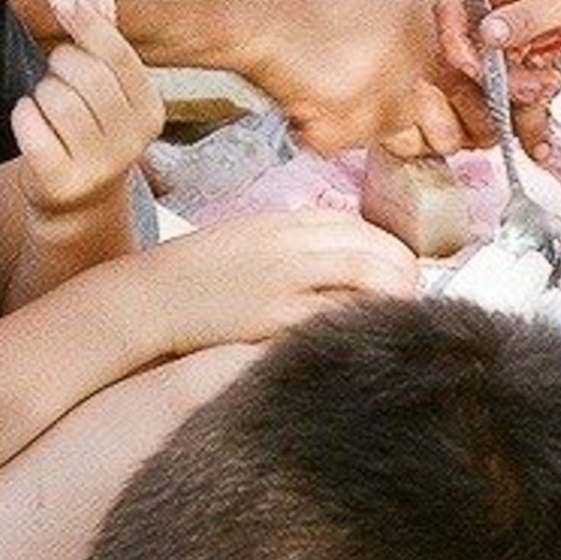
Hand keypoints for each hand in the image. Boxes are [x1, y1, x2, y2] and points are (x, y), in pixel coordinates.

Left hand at [11, 0, 164, 224]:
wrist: (80, 203)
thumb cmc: (90, 130)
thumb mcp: (107, 87)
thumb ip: (103, 38)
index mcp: (149, 110)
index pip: (118, 55)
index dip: (87, 22)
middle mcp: (132, 140)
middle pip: (86, 74)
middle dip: (61, 63)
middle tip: (56, 74)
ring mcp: (99, 165)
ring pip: (56, 100)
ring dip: (41, 93)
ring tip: (48, 105)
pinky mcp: (62, 181)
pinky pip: (32, 128)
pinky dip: (24, 116)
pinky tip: (32, 122)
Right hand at [137, 206, 419, 349]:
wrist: (152, 297)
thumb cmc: (200, 272)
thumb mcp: (252, 237)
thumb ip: (299, 240)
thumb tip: (347, 251)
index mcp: (290, 222)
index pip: (366, 229)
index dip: (393, 254)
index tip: (401, 276)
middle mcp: (295, 243)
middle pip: (379, 251)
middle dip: (405, 278)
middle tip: (408, 303)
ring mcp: (288, 279)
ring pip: (369, 278)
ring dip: (391, 300)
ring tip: (392, 322)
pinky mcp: (275, 316)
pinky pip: (336, 316)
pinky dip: (356, 323)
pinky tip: (356, 337)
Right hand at [232, 0, 487, 158]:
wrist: (259, 3)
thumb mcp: (387, 0)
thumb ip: (421, 38)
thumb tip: (442, 73)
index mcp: (433, 35)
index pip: (481, 97)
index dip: (479, 122)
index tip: (474, 132)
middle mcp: (416, 70)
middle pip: (447, 136)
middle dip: (429, 137)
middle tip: (398, 120)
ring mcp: (383, 104)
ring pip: (399, 146)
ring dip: (376, 131)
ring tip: (345, 94)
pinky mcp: (345, 130)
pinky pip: (343, 147)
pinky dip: (324, 130)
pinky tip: (311, 95)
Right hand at [434, 0, 560, 78]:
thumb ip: (524, 15)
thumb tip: (486, 34)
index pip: (452, 5)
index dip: (455, 38)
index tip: (476, 65)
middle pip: (464, 38)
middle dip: (487, 70)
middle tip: (522, 85)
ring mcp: (505, 17)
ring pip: (486, 58)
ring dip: (508, 80)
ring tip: (541, 85)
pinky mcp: (519, 36)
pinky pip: (508, 64)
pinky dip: (522, 80)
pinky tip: (543, 82)